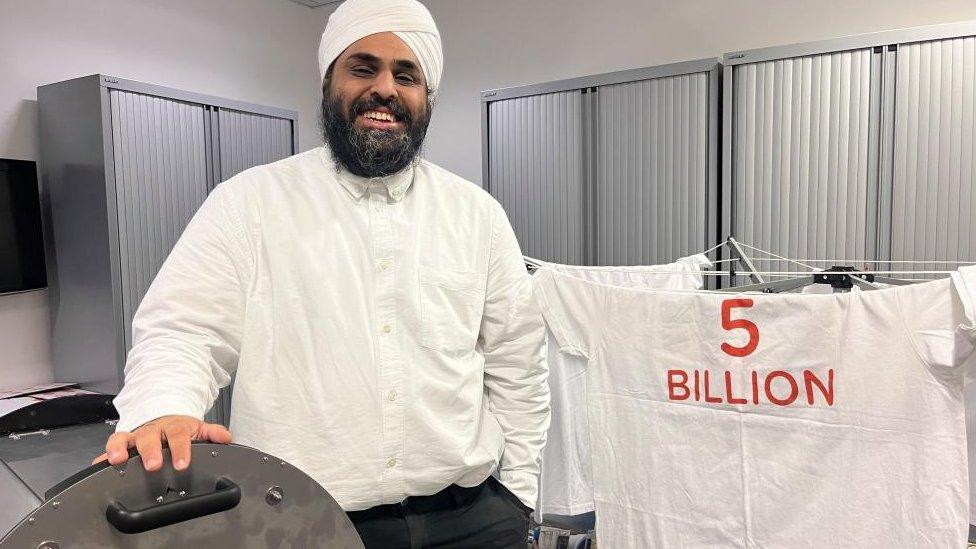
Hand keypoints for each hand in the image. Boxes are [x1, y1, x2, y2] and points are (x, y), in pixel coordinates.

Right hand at [91, 415, 231, 471]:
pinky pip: (110, 447)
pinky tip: (99, 465)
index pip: (179, 436)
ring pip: (125, 438)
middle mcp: (153, 430)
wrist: (164, 418)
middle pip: (150, 437)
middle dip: (150, 451)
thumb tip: (226, 438)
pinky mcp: (122, 443)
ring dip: (120, 448)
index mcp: (174, 427)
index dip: (181, 449)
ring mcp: (136, 436)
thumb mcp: (199, 429)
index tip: (182, 464)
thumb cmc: (180, 429)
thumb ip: (213, 433)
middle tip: (153, 465)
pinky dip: (103, 456)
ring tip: (117, 459)